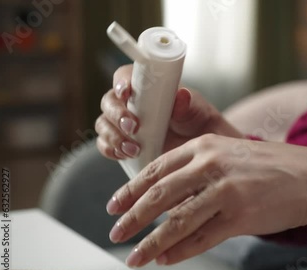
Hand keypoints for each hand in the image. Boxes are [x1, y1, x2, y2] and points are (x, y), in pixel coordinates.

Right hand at [95, 64, 242, 159]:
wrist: (202, 149)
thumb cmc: (199, 122)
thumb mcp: (199, 111)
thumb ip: (189, 104)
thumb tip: (181, 95)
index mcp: (146, 87)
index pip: (125, 76)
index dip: (121, 82)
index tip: (126, 93)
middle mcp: (132, 103)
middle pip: (109, 102)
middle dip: (117, 115)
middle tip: (133, 127)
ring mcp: (124, 124)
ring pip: (104, 125)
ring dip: (113, 136)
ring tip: (134, 149)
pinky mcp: (123, 144)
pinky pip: (106, 146)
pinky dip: (111, 150)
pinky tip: (125, 155)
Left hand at [106, 134, 306, 266]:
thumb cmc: (271, 167)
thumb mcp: (231, 155)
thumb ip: (199, 171)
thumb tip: (169, 203)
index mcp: (205, 145)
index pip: (157, 168)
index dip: (131, 189)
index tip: (115, 205)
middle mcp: (211, 164)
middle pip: (159, 194)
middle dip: (132, 217)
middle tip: (115, 232)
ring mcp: (225, 190)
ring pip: (177, 220)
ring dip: (151, 242)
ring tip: (135, 255)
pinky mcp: (240, 215)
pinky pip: (202, 238)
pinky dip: (180, 251)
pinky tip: (166, 259)